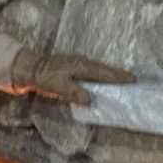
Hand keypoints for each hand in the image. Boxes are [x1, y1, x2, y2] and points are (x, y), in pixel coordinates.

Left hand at [10, 50, 134, 105]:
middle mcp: (83, 62)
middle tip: (132, 78)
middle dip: (118, 74)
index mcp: (81, 66)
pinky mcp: (74, 65)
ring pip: (99, 68)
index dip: (118, 77)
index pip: (103, 72)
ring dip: (110, 73)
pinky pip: (93, 69)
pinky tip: (103, 79)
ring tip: (122, 79)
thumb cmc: (45, 78)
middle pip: (104, 68)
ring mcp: (78, 62)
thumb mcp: (59, 87)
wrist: (30, 68)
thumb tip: (90, 101)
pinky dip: (101, 73)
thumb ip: (74, 93)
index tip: (132, 79)